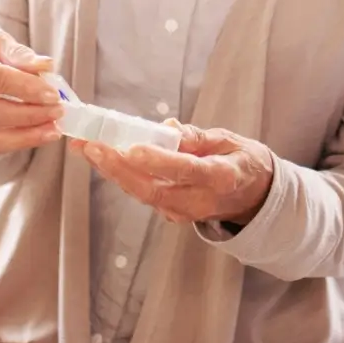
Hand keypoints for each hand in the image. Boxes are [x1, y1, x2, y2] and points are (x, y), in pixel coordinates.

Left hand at [78, 125, 275, 225]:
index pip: (185, 170)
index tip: (132, 148)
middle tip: (92, 146)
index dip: (158, 161)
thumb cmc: (243, 162)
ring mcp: (185, 212)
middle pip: (153, 189)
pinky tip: (104, 160)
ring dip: (113, 172)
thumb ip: (199, 137)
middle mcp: (200, 201)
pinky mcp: (173, 214)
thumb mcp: (230, 140)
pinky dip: (123, 177)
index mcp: (221, 178)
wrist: (255, 197)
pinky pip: (144, 195)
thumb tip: (169, 128)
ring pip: (143, 194)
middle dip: (118, 168)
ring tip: (88, 149)